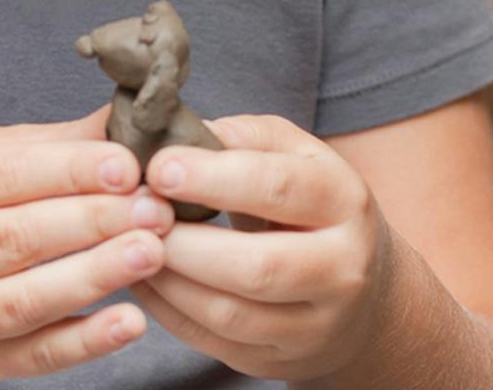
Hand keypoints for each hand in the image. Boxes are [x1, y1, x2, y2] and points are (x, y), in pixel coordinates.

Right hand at [0, 105, 175, 379]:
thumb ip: (48, 146)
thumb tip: (129, 121)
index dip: (67, 171)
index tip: (127, 166)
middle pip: (11, 239)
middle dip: (92, 222)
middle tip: (155, 209)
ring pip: (20, 302)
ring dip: (94, 277)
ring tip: (152, 252)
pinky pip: (29, 358)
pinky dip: (84, 343)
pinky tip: (130, 320)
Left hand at [129, 114, 396, 382]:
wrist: (363, 289)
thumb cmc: (311, 204)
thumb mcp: (294, 154)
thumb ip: (241, 135)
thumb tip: (177, 132)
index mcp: (344, 201)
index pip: (279, 188)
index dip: (213, 178)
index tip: (159, 168)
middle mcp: (341, 269)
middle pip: (256, 266)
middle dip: (185, 242)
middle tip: (136, 214)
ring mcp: (315, 325)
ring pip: (230, 314)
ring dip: (168, 279)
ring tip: (129, 243)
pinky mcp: (280, 361)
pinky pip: (212, 341)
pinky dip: (167, 310)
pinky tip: (143, 276)